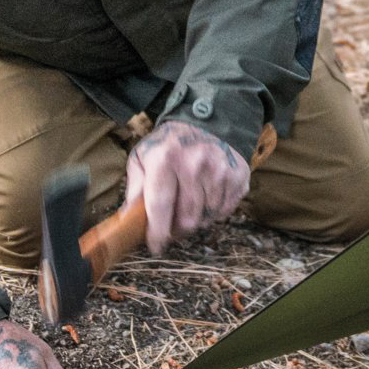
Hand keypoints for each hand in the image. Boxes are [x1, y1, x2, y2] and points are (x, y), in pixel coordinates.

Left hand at [123, 118, 248, 254]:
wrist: (206, 122)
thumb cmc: (169, 145)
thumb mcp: (143, 157)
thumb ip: (135, 188)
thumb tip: (129, 221)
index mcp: (165, 159)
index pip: (160, 207)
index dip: (157, 233)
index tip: (155, 246)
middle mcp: (194, 165)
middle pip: (187, 219)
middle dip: (177, 231)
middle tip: (171, 226)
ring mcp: (220, 171)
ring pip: (207, 219)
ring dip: (196, 221)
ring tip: (188, 206)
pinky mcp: (238, 176)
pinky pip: (224, 211)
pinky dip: (213, 212)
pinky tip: (206, 198)